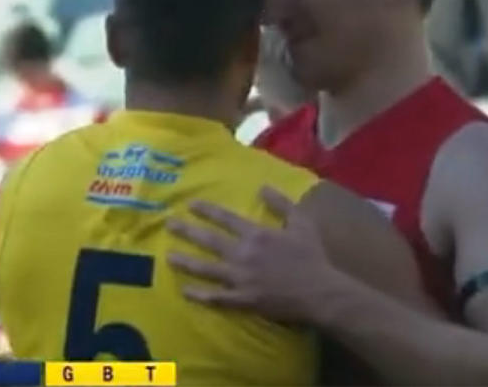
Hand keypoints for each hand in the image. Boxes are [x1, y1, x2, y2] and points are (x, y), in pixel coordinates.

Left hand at [166, 186, 339, 322]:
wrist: (319, 292)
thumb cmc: (311, 256)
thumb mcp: (302, 222)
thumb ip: (282, 203)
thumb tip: (262, 187)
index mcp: (257, 234)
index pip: (226, 218)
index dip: (207, 210)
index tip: (191, 205)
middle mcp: (243, 254)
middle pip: (209, 241)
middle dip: (187, 231)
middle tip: (169, 225)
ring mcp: (240, 279)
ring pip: (206, 269)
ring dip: (186, 262)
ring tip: (168, 257)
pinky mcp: (242, 300)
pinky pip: (216, 297)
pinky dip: (200, 295)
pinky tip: (186, 291)